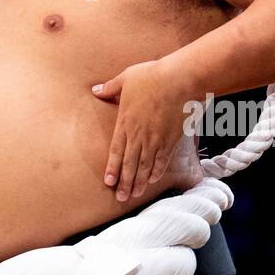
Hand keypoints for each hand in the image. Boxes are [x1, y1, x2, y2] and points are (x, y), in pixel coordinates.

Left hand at [91, 58, 200, 201]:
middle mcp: (139, 135)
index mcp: (125, 122)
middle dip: (124, 182)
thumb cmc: (151, 76)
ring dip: (139, 182)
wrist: (178, 80)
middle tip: (121, 198)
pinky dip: (157, 171)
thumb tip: (96, 90)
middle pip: (129, 164)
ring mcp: (155, 139)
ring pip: (145, 166)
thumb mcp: (126, 78)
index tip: (108, 182)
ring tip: (135, 195)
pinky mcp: (171, 140)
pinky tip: (154, 180)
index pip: (115, 150)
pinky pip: (163, 160)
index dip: (112, 168)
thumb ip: (110, 87)